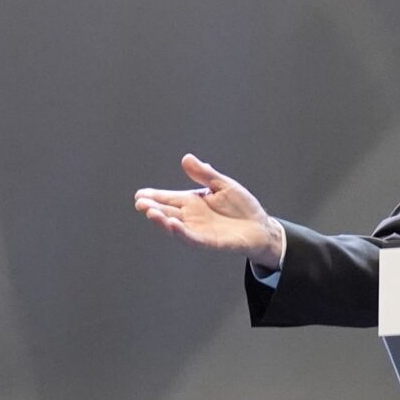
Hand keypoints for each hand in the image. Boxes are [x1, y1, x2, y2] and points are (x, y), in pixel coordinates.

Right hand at [135, 154, 287, 268]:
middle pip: (168, 212)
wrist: (259, 226)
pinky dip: (181, 232)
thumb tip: (187, 158)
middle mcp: (192, 217)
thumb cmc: (241, 206)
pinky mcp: (208, 241)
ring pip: (175, 226)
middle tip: (140, 203)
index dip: (155, 196)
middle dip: (153, 208)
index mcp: (193, 202)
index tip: (140, 194)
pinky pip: (192, 237)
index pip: (169, 198)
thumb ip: (205, 174)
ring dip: (162, 221)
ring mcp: (198, 230)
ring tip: (151, 213)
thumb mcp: (223, 185)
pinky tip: (172, 224)